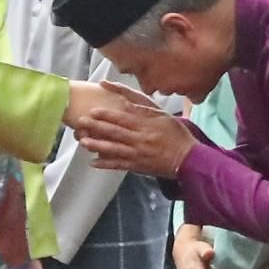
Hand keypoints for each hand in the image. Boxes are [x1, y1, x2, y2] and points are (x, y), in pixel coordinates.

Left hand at [77, 91, 196, 177]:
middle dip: (96, 127)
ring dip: (97, 146)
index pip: (123, 118)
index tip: (93, 111)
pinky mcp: (138, 166)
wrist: (188, 159)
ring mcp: (138, 154)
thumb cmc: (176, 134)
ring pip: (114, 150)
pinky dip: (106, 164)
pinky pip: (119, 165)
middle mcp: (140, 140)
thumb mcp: (163, 116)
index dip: (107, 115)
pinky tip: (93, 163)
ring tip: (83, 142)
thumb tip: (125, 102)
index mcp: (146, 126)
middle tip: (80, 122)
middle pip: (115, 133)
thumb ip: (144, 108)